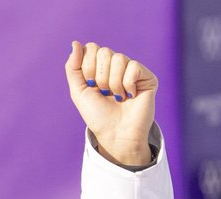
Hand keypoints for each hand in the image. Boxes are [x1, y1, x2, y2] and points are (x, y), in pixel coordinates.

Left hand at [65, 41, 157, 167]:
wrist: (115, 134)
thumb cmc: (97, 115)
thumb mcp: (78, 91)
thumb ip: (73, 67)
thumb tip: (74, 43)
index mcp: (100, 66)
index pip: (92, 48)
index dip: (88, 67)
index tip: (91, 85)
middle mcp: (117, 66)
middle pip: (104, 52)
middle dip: (100, 76)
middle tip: (104, 93)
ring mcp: (133, 70)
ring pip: (119, 59)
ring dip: (113, 83)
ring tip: (117, 97)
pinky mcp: (147, 77)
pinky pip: (134, 67)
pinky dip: (127, 85)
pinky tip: (130, 96)